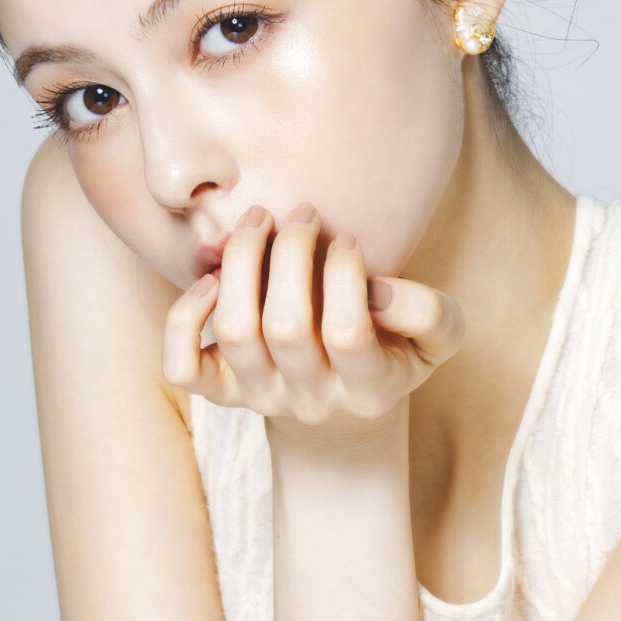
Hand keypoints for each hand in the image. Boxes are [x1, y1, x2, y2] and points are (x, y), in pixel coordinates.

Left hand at [161, 201, 465, 434]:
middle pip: (284, 327)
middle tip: (302, 213)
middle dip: (290, 253)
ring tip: (260, 221)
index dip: (345, 274)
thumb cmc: (394, 351)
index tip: (347, 239)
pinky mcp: (220, 391)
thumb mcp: (438, 337)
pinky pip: (182, 365)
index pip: (347, 333)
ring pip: (233, 331)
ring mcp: (260, 397)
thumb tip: (379, 291)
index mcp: (368, 389)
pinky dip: (186, 316)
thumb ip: (429, 313)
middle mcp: (309, 400)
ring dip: (241, 262)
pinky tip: (213, 279)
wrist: (344, 408)